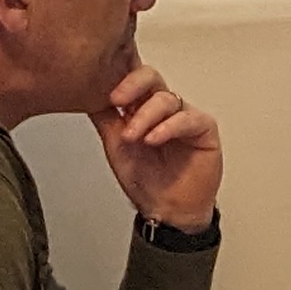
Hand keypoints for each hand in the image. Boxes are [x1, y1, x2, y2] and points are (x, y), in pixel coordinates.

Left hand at [93, 62, 222, 232]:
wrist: (167, 210)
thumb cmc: (146, 180)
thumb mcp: (116, 146)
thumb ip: (106, 119)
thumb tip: (86, 96)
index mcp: (143, 106)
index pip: (133, 79)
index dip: (120, 79)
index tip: (106, 92)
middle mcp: (164, 107)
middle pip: (151, 78)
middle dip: (133, 85)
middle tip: (117, 99)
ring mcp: (184, 115)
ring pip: (167, 99)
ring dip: (146, 115)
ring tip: (133, 136)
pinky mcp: (204, 128)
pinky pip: (188, 118)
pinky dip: (168, 127)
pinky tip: (154, 138)